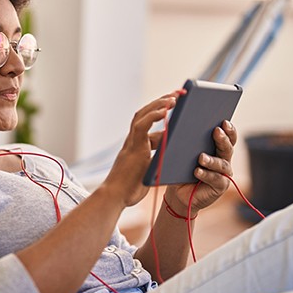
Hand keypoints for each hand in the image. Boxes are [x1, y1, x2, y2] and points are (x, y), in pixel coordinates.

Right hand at [102, 92, 181, 206]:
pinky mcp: (133, 148)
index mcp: (135, 146)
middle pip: (144, 113)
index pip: (147, 123)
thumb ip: (156, 160)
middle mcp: (132, 141)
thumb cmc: (130, 189)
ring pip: (142, 115)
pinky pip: (142, 126)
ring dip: (159, 103)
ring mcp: (131, 143)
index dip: (160, 114)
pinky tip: (166, 109)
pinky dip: (154, 115)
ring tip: (175, 96)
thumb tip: (172, 153)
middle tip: (177, 94)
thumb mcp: (148, 172)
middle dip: (160, 102)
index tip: (173, 107)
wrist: (115, 198)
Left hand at [166, 120, 237, 212]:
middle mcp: (223, 160)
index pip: (227, 136)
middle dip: (223, 139)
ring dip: (212, 160)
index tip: (223, 121)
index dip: (228, 129)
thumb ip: (185, 142)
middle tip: (217, 131)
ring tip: (201, 157)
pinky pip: (215, 179)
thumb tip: (177, 126)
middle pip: (227, 148)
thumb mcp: (182, 155)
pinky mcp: (220, 186)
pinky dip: (206, 174)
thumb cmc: (181, 171)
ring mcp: (223, 174)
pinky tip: (197, 171)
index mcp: (216, 149)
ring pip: (222, 164)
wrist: (178, 193)